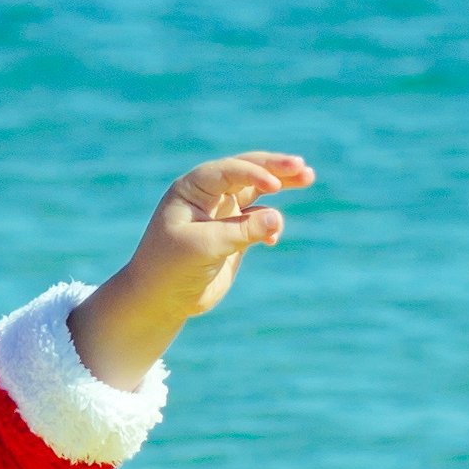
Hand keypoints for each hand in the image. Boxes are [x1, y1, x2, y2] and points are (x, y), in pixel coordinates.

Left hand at [73, 149, 314, 390]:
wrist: (161, 300)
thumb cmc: (171, 268)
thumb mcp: (204, 247)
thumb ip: (241, 232)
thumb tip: (278, 218)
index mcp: (192, 190)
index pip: (228, 171)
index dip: (254, 173)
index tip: (275, 186)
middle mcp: (208, 196)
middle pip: (247, 173)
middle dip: (275, 168)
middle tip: (302, 167)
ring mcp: (222, 214)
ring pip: (257, 192)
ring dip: (281, 185)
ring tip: (308, 177)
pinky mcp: (233, 235)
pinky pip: (259, 221)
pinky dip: (270, 225)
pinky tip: (272, 239)